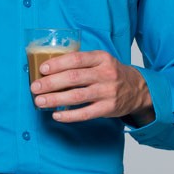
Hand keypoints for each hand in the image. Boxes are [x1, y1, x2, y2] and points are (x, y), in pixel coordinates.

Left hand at [30, 50, 154, 125]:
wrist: (137, 89)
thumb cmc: (111, 72)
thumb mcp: (100, 60)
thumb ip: (81, 62)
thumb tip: (50, 68)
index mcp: (101, 58)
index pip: (77, 59)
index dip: (58, 64)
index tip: (42, 69)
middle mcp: (106, 74)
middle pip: (74, 78)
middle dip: (51, 83)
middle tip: (35, 87)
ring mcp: (108, 92)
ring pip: (77, 96)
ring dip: (55, 99)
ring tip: (40, 101)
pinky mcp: (109, 108)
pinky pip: (86, 113)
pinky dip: (69, 115)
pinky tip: (56, 115)